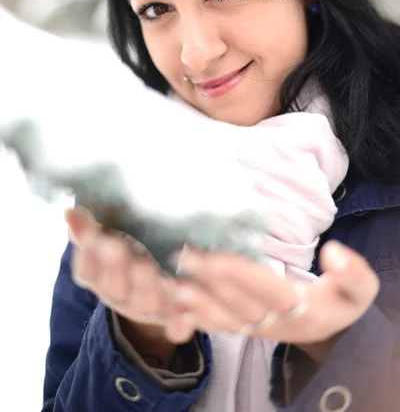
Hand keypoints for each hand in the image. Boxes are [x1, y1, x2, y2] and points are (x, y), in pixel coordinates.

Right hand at [65, 207, 194, 343]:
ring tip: (148, 265)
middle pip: (115, 287)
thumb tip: (69, 213)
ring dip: (146, 286)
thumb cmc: (125, 262)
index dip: (87, 253)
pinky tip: (186, 310)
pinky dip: (180, 322)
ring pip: (146, 303)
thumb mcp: (105, 246)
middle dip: (115, 266)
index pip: (87, 271)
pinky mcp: (175, 317)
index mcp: (100, 280)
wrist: (152, 299)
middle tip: (117, 246)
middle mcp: (122, 297)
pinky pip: (177, 326)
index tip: (92, 233)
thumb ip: (88, 231)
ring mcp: (148, 309)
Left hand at [164, 241, 379, 357]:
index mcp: (301, 311)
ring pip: (222, 320)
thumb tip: (333, 254)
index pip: (267, 292)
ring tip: (171, 283)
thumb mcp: (359, 288)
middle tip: (182, 257)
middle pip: (238, 305)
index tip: (215, 256)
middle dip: (209, 282)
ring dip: (195, 303)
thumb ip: (353, 273)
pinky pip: (215, 327)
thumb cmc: (339, 299)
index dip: (241, 274)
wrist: (325, 325)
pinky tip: (170, 302)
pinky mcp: (240, 327)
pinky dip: (191, 317)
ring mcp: (254, 328)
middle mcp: (274, 324)